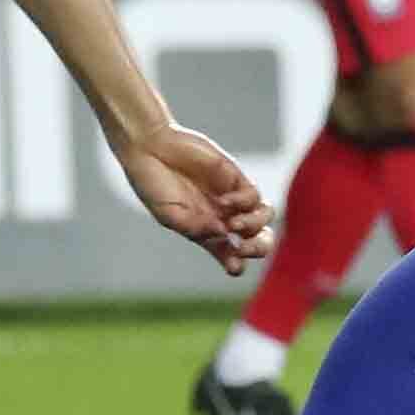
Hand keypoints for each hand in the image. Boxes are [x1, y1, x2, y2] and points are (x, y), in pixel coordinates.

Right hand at [113, 121, 273, 276]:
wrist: (151, 148)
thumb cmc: (154, 185)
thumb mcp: (169, 214)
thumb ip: (195, 228)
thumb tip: (224, 235)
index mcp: (205, 232)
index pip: (231, 256)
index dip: (237, 265)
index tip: (233, 266)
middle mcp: (222, 217)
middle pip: (256, 239)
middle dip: (257, 247)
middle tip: (241, 246)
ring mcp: (230, 197)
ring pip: (262, 218)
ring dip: (254, 226)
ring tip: (234, 223)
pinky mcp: (234, 177)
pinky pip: (253, 195)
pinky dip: (244, 202)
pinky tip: (224, 200)